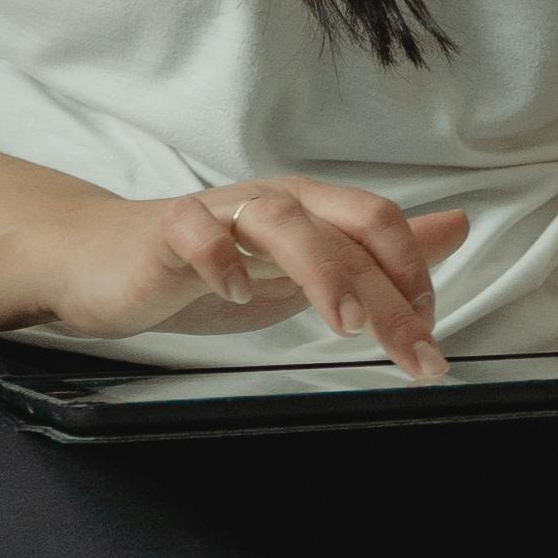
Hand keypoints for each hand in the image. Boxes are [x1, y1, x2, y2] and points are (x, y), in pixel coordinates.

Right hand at [36, 180, 472, 373]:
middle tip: (415, 354)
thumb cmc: (205, 265)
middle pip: (345, 230)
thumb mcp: (305, 265)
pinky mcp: (165, 233)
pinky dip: (218, 257)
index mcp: (311, 211)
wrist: (102, 260)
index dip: (415, 279)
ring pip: (281, 219)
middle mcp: (273, 204)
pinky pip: (194, 232)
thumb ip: (376, 252)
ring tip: (346, 322)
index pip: (381, 230)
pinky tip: (236, 293)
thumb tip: (455, 228)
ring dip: (321, 267)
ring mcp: (219, 214)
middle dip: (390, 295)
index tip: (428, 342)